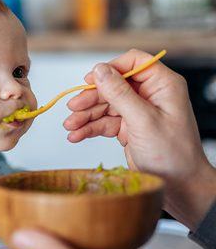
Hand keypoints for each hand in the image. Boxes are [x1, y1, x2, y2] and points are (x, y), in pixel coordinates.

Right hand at [63, 49, 215, 228]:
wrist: (178, 186)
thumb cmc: (173, 155)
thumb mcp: (143, 121)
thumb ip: (119, 94)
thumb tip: (99, 70)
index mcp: (162, 85)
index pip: (133, 62)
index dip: (110, 68)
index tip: (90, 80)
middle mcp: (148, 95)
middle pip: (112, 85)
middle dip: (91, 98)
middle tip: (73, 108)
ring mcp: (137, 111)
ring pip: (104, 104)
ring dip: (85, 115)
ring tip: (70, 126)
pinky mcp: (127, 127)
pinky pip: (104, 122)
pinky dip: (89, 128)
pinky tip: (77, 135)